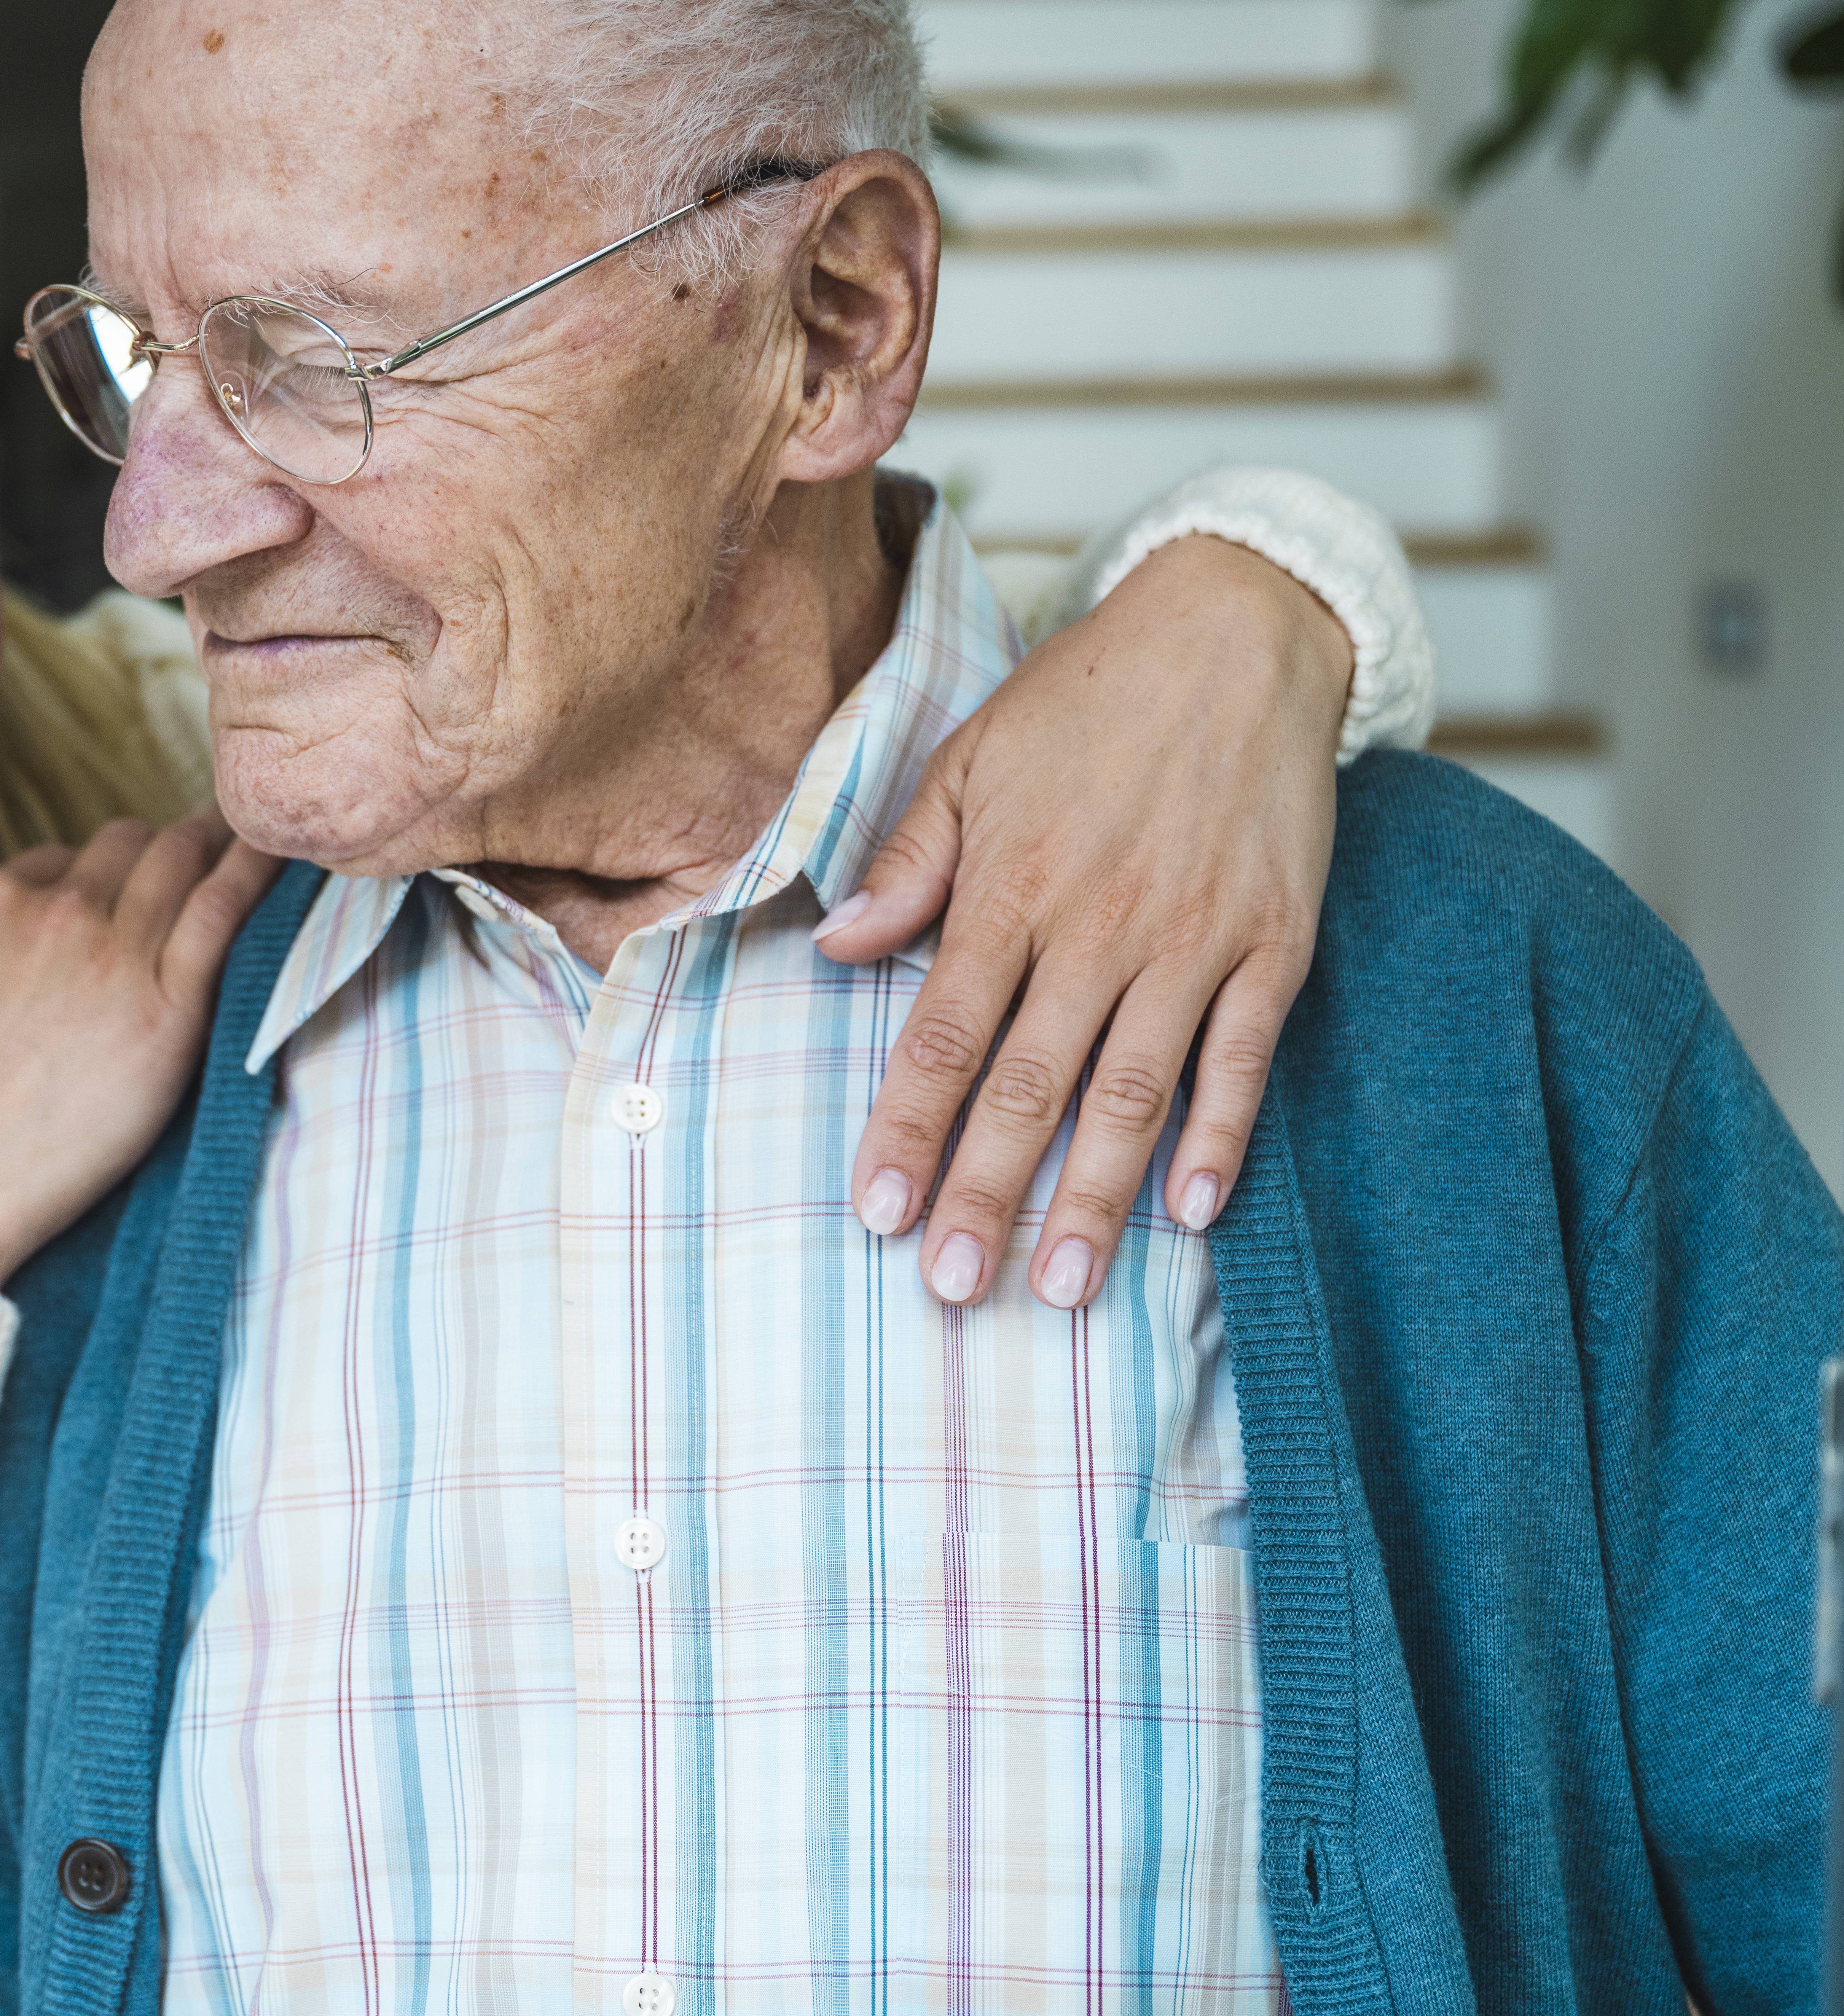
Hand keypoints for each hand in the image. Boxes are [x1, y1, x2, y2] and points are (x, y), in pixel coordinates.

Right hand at [0, 813, 284, 1286]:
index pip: (62, 861)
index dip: (94, 881)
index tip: (117, 905)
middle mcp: (52, 911)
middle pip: (128, 848)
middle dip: (158, 855)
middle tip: (193, 870)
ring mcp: (111, 954)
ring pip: (178, 861)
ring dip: (211, 849)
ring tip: (249, 844)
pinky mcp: (167, 1008)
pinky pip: (224, 911)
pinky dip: (255, 873)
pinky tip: (279, 857)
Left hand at [811, 534, 1352, 1306]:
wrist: (1236, 632)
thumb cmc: (1086, 700)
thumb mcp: (969, 758)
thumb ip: (905, 862)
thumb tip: (836, 947)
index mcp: (1011, 888)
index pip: (945, 1036)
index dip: (908, 1129)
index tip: (874, 1210)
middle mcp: (1100, 927)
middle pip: (1030, 1087)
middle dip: (988, 1194)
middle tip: (954, 1288)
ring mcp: (1195, 941)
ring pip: (1133, 1094)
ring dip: (1095, 1198)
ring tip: (1061, 1286)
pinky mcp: (1275, 944)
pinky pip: (1244, 1059)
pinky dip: (1220, 1138)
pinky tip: (1193, 1212)